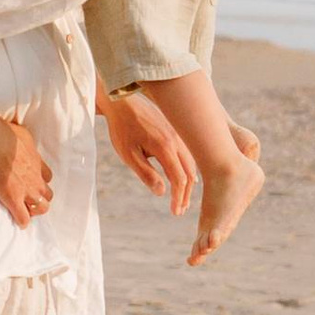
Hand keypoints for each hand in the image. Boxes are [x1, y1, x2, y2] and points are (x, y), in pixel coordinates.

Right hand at [0, 107, 53, 224]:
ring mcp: (27, 191)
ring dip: (34, 210)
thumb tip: (19, 138)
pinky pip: (23, 217)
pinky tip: (19, 222)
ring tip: (25, 211)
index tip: (32, 183)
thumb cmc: (6, 134)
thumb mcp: (22, 134)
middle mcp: (36, 178)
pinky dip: (22, 221)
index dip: (40, 182)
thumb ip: (24, 141)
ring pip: (41, 208)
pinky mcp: (14, 199)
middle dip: (41, 198)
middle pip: (48, 194)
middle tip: (29, 199)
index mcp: (37, 163)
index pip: (47, 177)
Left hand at [102, 87, 195, 212]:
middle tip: (179, 210)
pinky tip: (182, 177)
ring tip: (181, 197)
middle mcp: (176, 140)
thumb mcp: (129, 154)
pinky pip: (188, 153)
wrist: (123, 101)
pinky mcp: (175, 131)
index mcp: (165, 147)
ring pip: (191, 163)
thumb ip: (146, 174)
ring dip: (188, 182)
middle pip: (190, 173)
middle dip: (186, 194)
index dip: (178, 198)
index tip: (175, 212)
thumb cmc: (122, 129)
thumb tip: (162, 193)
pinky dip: (187, 169)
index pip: (179, 179)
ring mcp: (178, 134)